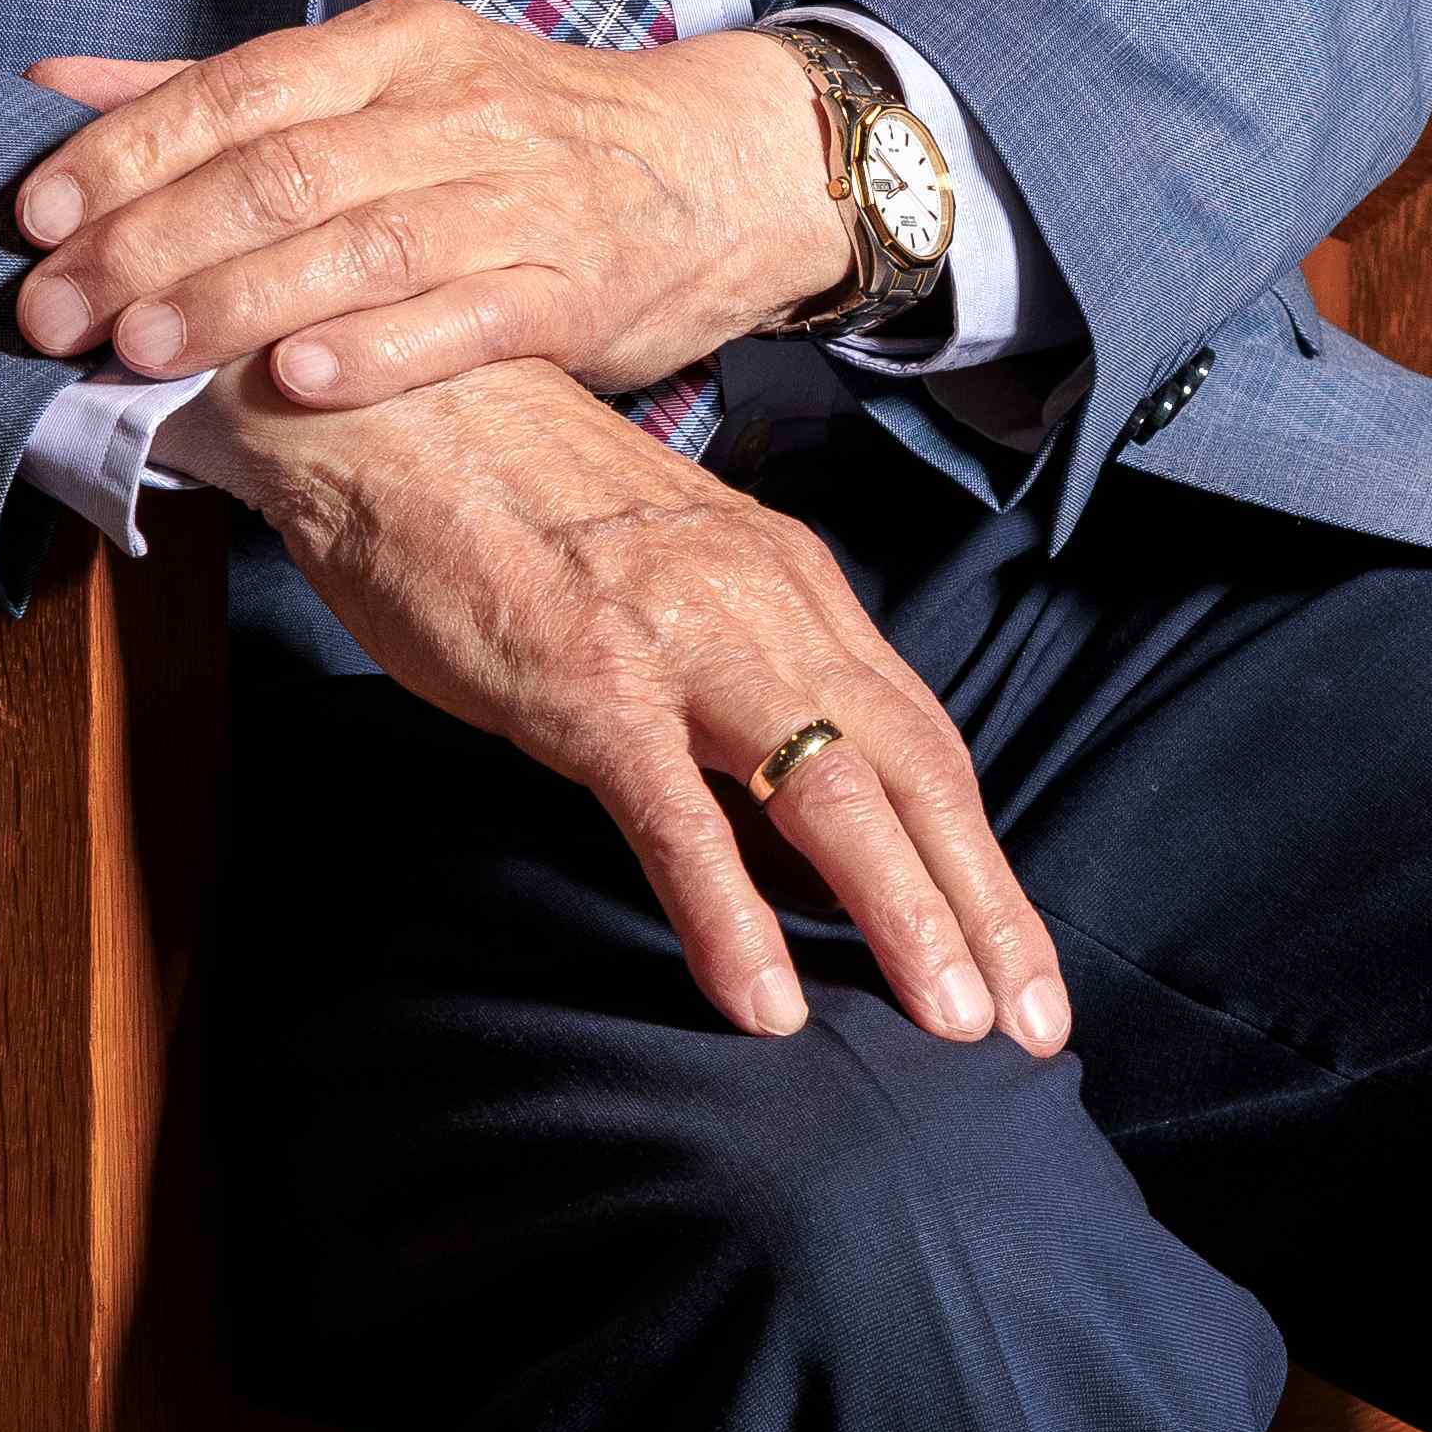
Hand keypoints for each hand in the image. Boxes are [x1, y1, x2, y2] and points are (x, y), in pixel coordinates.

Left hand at [1, 0, 834, 405]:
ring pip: (362, 244)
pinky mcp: (573, 288)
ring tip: (139, 350)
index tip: (33, 216)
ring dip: (238, 299)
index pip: (239, 86)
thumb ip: (213, 91)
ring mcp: (519, 197)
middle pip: (283, 170)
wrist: (711, 167)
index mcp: (392, 46)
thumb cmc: (513, 129)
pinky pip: (467, 315)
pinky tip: (298, 380)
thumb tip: (51, 89)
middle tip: (54, 312)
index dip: (128, 150)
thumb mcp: (375, 81)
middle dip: (152, 243)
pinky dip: (380, 347)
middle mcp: (453, 109)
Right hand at [203, 356, 1069, 1051]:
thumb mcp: (670, 579)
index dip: (982, 857)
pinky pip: (677, 817)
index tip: (1024, 964)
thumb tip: (791, 816)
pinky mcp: (585, 683)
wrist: (397, 404)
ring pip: (832, 793)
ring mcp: (682, 645)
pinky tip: (765, 1003)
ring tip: (950, 1021)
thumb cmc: (518, 501)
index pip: (924, 739)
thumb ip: (742, 677)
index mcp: (794, 584)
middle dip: (986, 907)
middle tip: (1034, 1027)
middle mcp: (766, 608)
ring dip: (903, 914)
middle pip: (915, 774)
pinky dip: (729, 916)